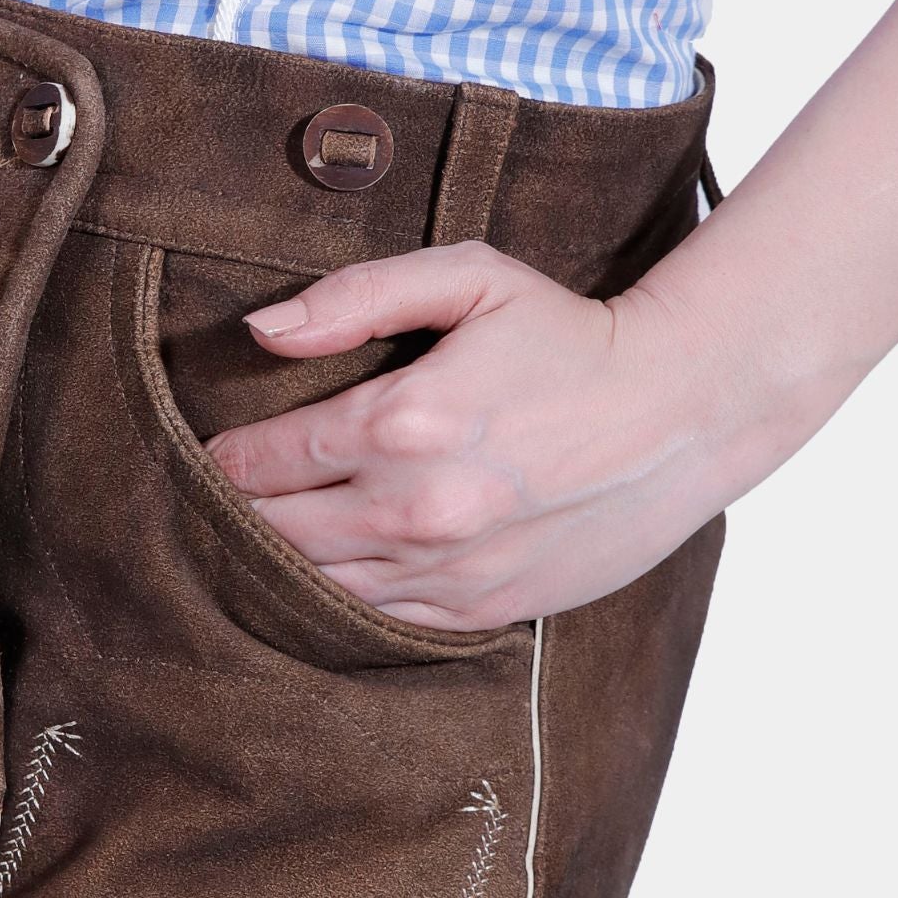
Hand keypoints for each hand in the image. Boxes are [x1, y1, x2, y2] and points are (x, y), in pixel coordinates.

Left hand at [206, 245, 758, 631]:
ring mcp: (448, 568)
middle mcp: (415, 507)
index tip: (215, 450)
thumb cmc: (569, 335)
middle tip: (225, 498)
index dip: (223, 457)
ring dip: (280, 563)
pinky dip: (342, 597)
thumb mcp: (470, 280)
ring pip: (314, 585)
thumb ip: (356, 297)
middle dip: (236, 514)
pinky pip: (377, 618)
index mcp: (400, 420)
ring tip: (270, 535)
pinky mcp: (481, 608)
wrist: (681, 412)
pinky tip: (336, 568)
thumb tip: (261, 330)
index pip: (258, 461)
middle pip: (270, 534)